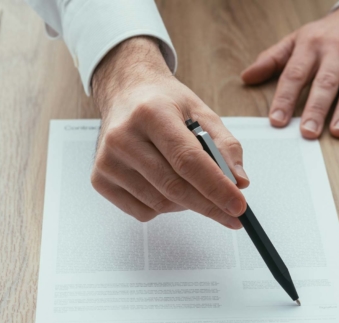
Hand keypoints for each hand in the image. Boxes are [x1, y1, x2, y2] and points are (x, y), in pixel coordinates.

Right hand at [91, 37, 248, 227]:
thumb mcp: (201, 113)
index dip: (216, 187)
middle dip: (209, 205)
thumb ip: (225, 146)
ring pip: (160, 204)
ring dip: (186, 203)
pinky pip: (142, 212)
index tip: (238, 206)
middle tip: (231, 213)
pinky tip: (165, 185)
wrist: (125, 94)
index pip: (187, 160)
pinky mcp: (99, 179)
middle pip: (174, 187)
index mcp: (151, 112)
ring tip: (191, 183)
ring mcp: (107, 161)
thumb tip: (239, 183)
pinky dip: (163, 207)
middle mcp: (123, 137)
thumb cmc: (163, 104)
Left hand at [241, 2, 338, 137]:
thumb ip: (272, 60)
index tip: (277, 121)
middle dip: (315, 108)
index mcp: (311, 45)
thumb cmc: (328, 34)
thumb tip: (246, 77)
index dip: (285, 99)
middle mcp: (337, 49)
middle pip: (325, 82)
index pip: (295, 74)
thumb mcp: (298, 40)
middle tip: (307, 133)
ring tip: (338, 132)